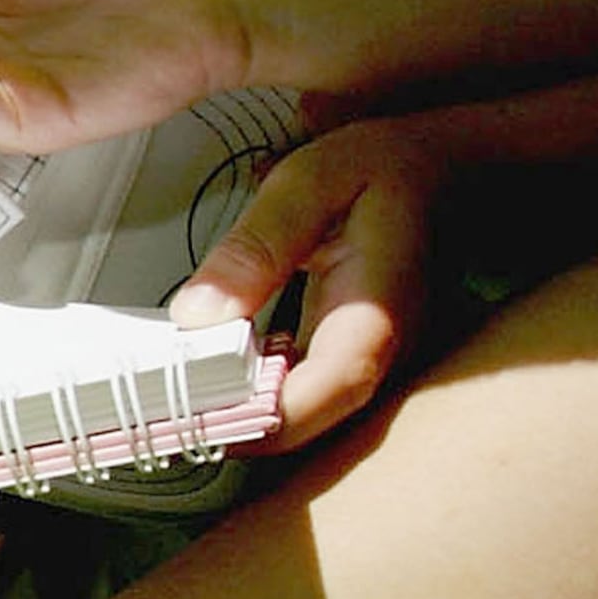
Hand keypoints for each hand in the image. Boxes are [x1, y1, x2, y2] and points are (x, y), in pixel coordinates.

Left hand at [166, 120, 441, 450]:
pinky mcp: (344, 360)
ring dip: (235, 417)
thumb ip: (257, 245)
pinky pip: (297, 396)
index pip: (331, 388)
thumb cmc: (382, 170)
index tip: (201, 421)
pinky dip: (248, 395)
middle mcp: (379, 351)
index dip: (266, 418)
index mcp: (376, 311)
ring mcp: (365, 361)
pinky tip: (205, 378)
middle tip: (162, 419)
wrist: (435, 171)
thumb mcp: (310, 183)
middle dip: (234, 428)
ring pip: (301, 418)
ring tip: (170, 404)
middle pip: (309, 421)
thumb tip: (198, 313)